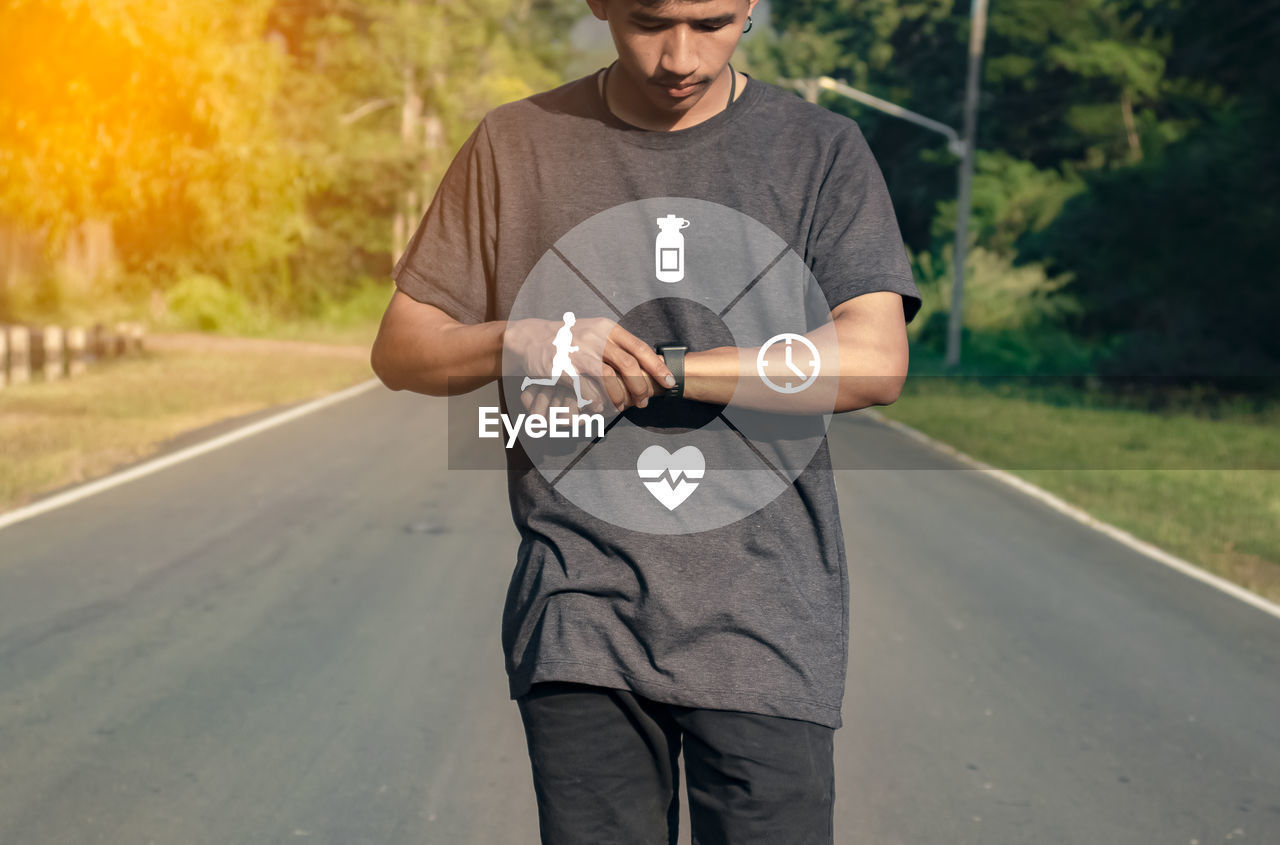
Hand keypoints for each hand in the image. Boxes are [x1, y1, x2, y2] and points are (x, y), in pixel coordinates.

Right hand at [504, 317, 674, 411]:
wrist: (532, 339)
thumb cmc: (569, 340)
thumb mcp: (594, 332)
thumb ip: (617, 344)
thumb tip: (648, 360)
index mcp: (607, 329)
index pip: (639, 348)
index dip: (657, 367)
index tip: (669, 382)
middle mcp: (595, 338)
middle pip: (628, 365)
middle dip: (640, 387)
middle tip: (644, 402)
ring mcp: (579, 352)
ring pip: (609, 378)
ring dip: (620, 397)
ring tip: (622, 408)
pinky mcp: (564, 367)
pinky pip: (586, 389)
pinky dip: (597, 401)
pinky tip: (600, 408)